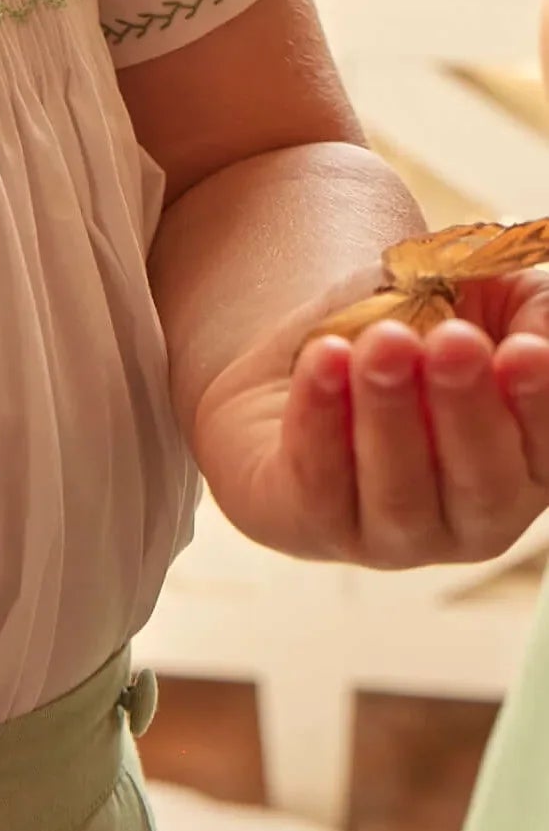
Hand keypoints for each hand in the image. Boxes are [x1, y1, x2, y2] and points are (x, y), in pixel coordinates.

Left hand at [191, 265, 548, 564]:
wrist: (305, 350)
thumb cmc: (407, 323)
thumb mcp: (475, 294)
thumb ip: (529, 306)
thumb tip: (543, 334)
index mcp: (524, 461)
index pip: (547, 448)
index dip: (539, 403)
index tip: (525, 349)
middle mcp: (472, 515)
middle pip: (483, 483)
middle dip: (466, 407)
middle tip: (452, 340)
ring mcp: (395, 535)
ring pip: (401, 493)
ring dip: (392, 411)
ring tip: (384, 341)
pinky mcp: (313, 525)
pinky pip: (319, 485)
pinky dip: (320, 418)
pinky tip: (324, 356)